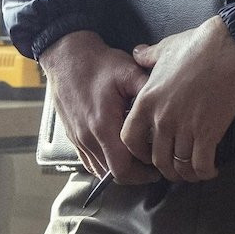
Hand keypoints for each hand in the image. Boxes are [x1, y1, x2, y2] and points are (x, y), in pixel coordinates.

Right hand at [37, 30, 155, 184]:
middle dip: (135, 176)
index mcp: (103, 125)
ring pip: (100, 171)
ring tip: (138, 161)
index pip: (122, 168)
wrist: (67, 57)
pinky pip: (89, 162)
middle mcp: (88, 138)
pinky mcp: (73, 137)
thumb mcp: (128, 71)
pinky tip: (119, 153)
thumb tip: (168, 102)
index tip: (158, 166)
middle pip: (112, 175)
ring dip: (119, 171)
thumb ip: (148, 89)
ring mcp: (78, 139)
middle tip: (152, 168)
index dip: (143, 173)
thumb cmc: (97, 64)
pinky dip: (105, 164)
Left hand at [123, 16, 234, 182]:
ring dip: (186, 174)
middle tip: (176, 168)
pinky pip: (201, 164)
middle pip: (157, 159)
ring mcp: (185, 128)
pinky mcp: (208, 133)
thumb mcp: (164, 49)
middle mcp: (162, 120)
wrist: (228, 48)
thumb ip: (147, 56)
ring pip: (179, 165)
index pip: (129, 139)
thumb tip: (138, 53)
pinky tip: (211, 170)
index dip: (138, 152)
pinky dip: (205, 172)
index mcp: (147, 102)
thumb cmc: (196, 46)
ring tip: (194, 173)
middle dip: (166, 169)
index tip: (149, 154)